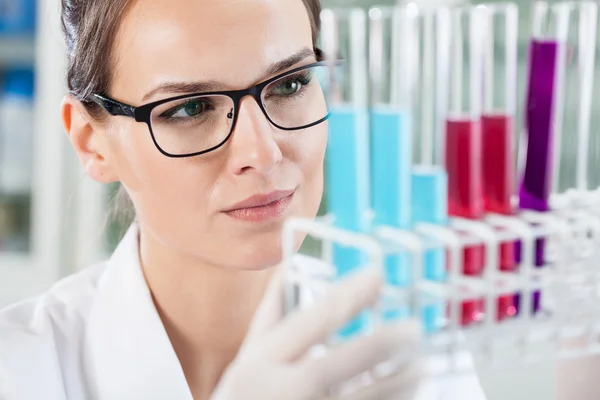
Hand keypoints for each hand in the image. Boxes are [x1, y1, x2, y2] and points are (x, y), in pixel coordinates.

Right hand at [211, 267, 424, 399]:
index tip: (377, 274)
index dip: (347, 296)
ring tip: (422, 366)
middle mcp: (281, 389)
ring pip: (360, 399)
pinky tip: (407, 394)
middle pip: (338, 363)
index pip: (311, 321)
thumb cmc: (248, 390)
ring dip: (396, 384)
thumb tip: (290, 260)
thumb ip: (272, 309)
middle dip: (380, 344)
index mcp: (262, 359)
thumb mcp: (252, 351)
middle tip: (414, 328)